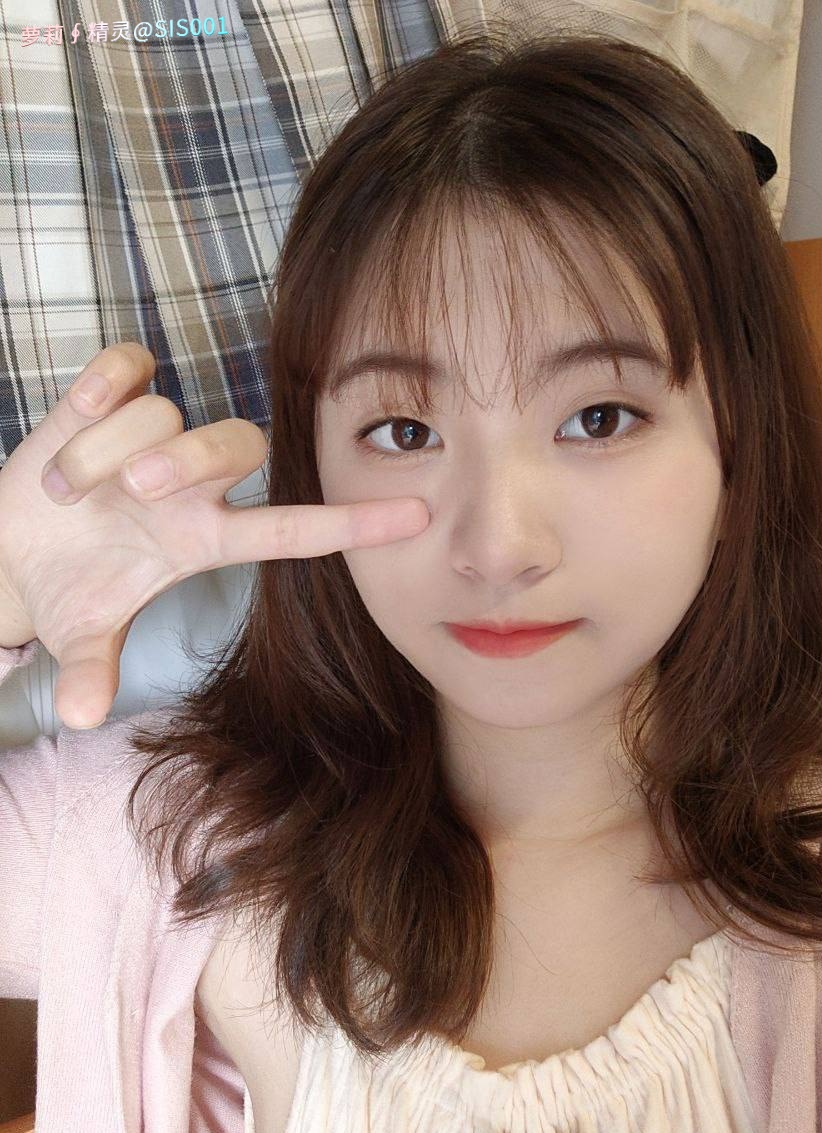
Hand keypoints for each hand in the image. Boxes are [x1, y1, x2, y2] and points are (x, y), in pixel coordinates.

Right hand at [0, 341, 428, 728]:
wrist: (11, 548)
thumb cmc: (68, 587)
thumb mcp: (80, 632)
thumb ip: (90, 668)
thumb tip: (78, 714)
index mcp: (203, 539)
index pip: (292, 529)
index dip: (354, 524)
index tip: (419, 517)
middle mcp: (192, 485)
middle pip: (239, 444)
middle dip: (187, 461)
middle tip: (133, 493)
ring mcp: (154, 438)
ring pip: (163, 415)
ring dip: (102, 452)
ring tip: (66, 492)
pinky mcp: (110, 397)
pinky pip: (129, 367)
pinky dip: (102, 384)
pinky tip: (81, 411)